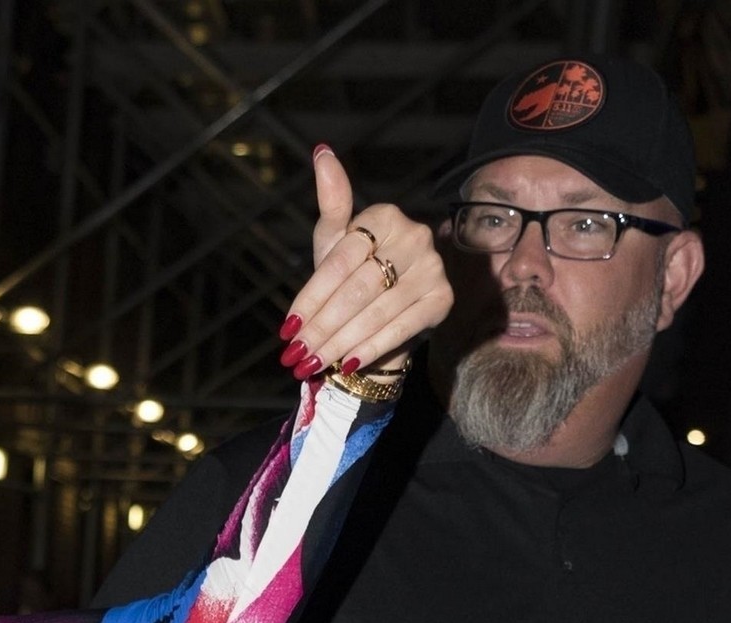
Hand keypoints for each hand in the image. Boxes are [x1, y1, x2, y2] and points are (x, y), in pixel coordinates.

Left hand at [282, 146, 452, 376]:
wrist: (384, 317)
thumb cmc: (351, 277)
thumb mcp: (335, 243)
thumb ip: (332, 204)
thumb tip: (321, 151)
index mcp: (386, 215)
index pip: (341, 260)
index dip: (311, 296)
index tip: (288, 327)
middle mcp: (415, 235)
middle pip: (357, 287)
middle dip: (323, 325)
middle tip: (298, 353)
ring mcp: (432, 267)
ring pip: (376, 310)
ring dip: (340, 342)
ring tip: (314, 364)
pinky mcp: (442, 298)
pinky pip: (400, 326)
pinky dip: (370, 348)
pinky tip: (347, 363)